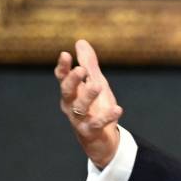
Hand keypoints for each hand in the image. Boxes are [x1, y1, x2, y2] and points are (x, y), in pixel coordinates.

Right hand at [55, 39, 123, 168]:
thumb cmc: (96, 107)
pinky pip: (97, 124)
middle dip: (72, 80)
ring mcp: (79, 119)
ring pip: (79, 107)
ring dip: (87, 96)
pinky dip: (107, 117)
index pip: (63, 78)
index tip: (65, 54)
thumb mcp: (95, 82)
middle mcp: (71, 105)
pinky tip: (117, 109)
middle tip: (81, 69)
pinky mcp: (90, 132)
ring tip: (98, 85)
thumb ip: (88, 63)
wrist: (102, 139)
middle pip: (67, 91)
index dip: (63, 67)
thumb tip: (80, 42)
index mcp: (72, 92)